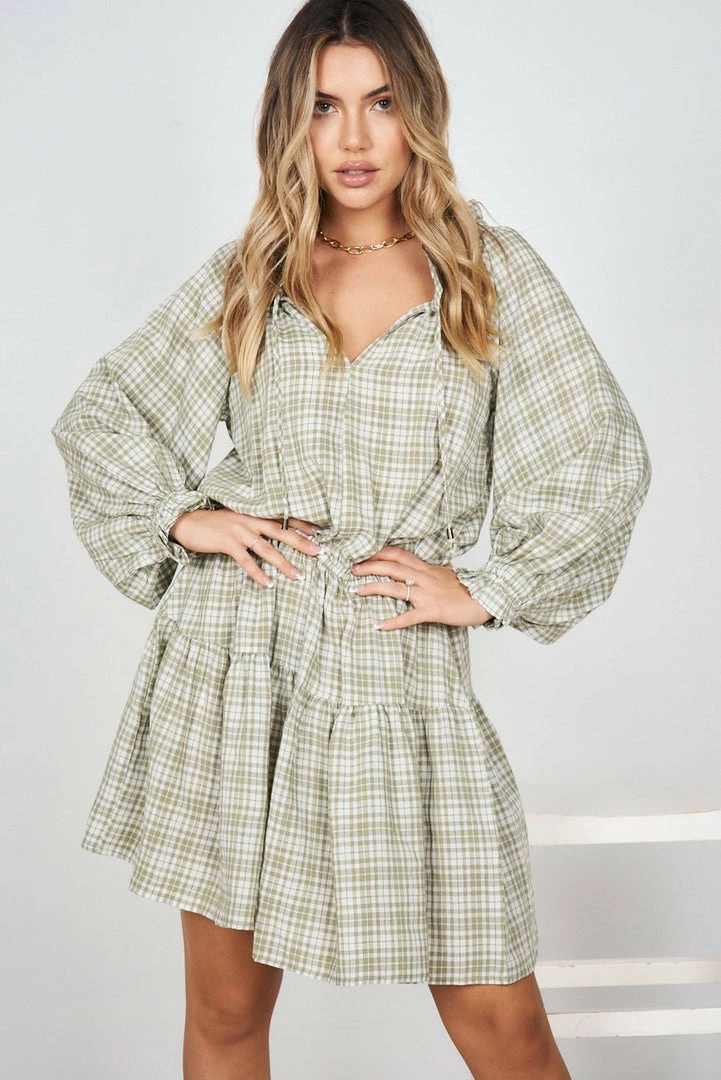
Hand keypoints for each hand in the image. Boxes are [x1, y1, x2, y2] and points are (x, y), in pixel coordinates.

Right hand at [168, 510, 324, 587]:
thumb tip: (271, 535)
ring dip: (284, 563)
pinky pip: (246, 561)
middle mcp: (249, 520)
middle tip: (320, 551)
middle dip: (302, 542)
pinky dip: (258, 573)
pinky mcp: (227, 543)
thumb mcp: (236, 519)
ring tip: (299, 575)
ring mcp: (239, 531)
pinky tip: (269, 583)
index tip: (321, 531)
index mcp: (254, 514)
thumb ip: (254, 525)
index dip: (302, 523)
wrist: (187, 521)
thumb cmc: (213, 524)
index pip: (283, 517)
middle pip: (281, 531)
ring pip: (267, 548)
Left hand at [350, 545, 492, 629]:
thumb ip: (434, 568)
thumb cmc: (467, 589)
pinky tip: (378, 625)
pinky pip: (409, 617)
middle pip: (391, 567)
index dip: (378, 551)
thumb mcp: (448, 572)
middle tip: (350, 569)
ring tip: (354, 590)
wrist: (485, 599)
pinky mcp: (432, 611)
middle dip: (369, 566)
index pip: (398, 553)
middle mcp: (424, 577)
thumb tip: (431, 563)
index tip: (361, 552)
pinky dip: (393, 622)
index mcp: (426, 568)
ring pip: (395, 588)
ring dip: (373, 588)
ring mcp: (427, 594)